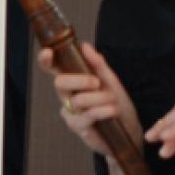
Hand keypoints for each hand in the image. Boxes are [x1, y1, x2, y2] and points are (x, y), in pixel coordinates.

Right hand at [39, 42, 143, 159]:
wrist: (129, 129)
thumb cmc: (117, 103)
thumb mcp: (111, 80)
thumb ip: (98, 64)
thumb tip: (84, 46)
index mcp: (73, 80)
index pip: (53, 69)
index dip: (45, 60)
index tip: (48, 53)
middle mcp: (67, 95)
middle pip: (60, 82)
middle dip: (80, 80)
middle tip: (97, 83)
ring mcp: (70, 111)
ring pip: (77, 99)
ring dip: (100, 99)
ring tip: (113, 102)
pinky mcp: (77, 127)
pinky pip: (86, 115)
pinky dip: (103, 111)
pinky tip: (112, 111)